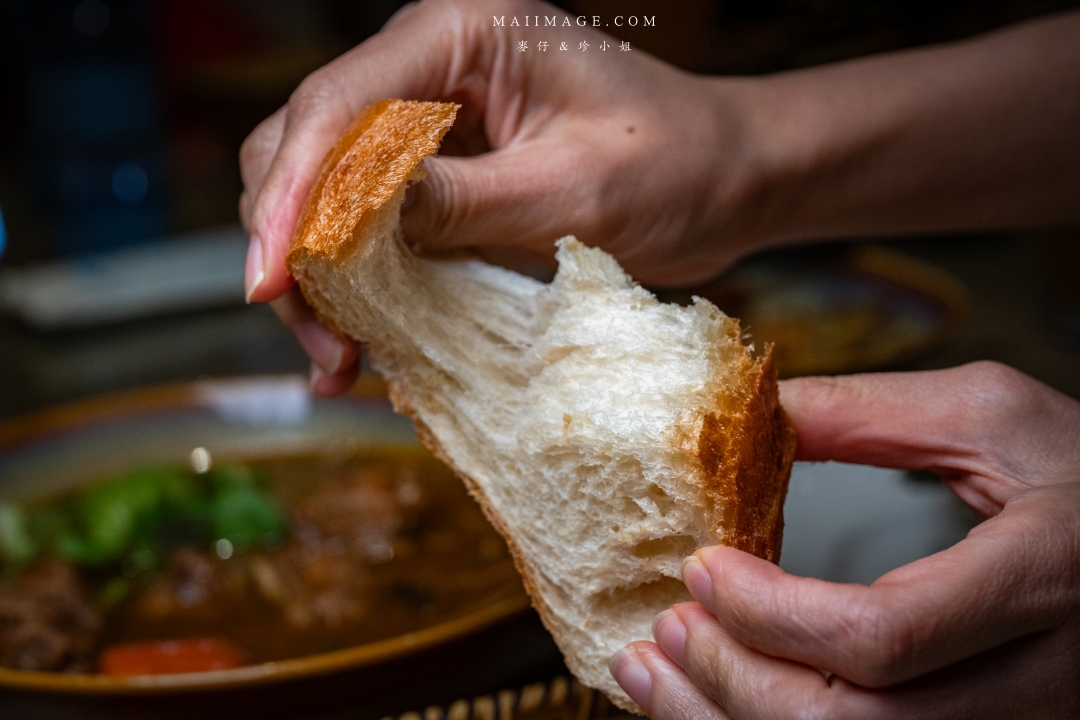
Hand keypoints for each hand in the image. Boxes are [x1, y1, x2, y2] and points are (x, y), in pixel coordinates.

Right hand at [239, 0, 768, 393]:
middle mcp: (428, 70)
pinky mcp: (441, 179)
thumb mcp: (572, 191)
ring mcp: (429, 126)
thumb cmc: (676, 166)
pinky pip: (369, 229)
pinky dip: (353, 287)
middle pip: (307, 146)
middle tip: (318, 337)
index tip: (271, 279)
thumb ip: (459, 202)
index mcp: (459, 36)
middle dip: (294, 244)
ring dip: (317, 278)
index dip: (293, 194)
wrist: (726, 183)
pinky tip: (358, 349)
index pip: (337, 103)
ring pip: (324, 195)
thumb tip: (346, 225)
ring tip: (339, 359)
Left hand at [611, 361, 1079, 718]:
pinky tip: (715, 704)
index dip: (770, 612)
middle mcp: (1040, 679)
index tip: (701, 566)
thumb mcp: (990, 416)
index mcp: (1041, 577)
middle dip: (734, 680)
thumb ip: (867, 414)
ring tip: (655, 674)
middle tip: (665, 626)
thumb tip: (749, 416)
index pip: (884, 634)